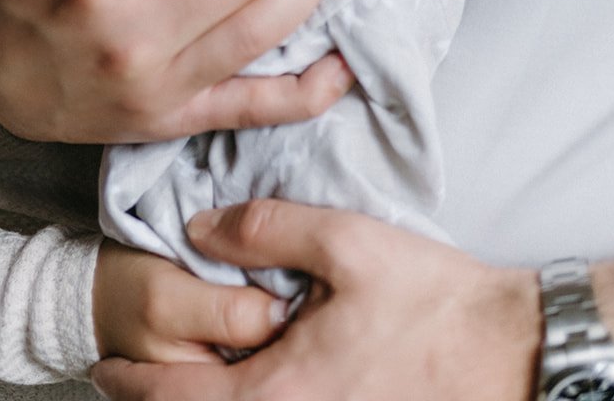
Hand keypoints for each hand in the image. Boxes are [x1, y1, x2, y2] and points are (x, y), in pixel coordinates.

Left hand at [92, 201, 539, 400]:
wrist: (510, 356)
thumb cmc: (433, 304)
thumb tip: (198, 228)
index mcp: (280, 390)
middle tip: (129, 373)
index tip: (103, 366)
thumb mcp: (346, 244)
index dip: (130, 382)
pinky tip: (251, 376)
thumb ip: (264, 230)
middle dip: (160, 398)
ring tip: (183, 374)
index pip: (178, 398)